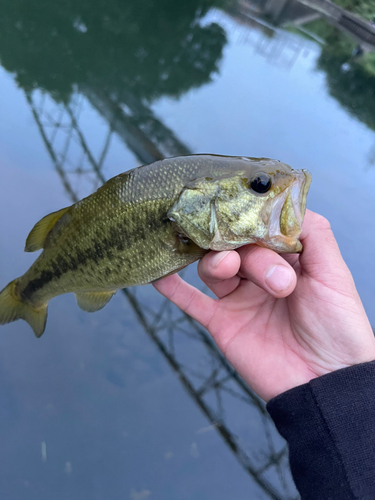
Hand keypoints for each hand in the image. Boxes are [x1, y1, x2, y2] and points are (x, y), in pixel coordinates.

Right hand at [153, 210, 374, 401]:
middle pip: (236, 246)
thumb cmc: (338, 328)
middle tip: (276, 281)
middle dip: (251, 254)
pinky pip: (191, 301)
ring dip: (215, 261)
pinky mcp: (221, 322)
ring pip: (213, 266)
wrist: (326, 383)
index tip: (248, 212)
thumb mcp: (334, 275)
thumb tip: (286, 201)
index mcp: (286, 260)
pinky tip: (160, 274)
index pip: (261, 228)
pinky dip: (173, 288)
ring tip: (228, 270)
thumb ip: (314, 234)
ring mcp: (238, 298)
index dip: (256, 220)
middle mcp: (259, 275)